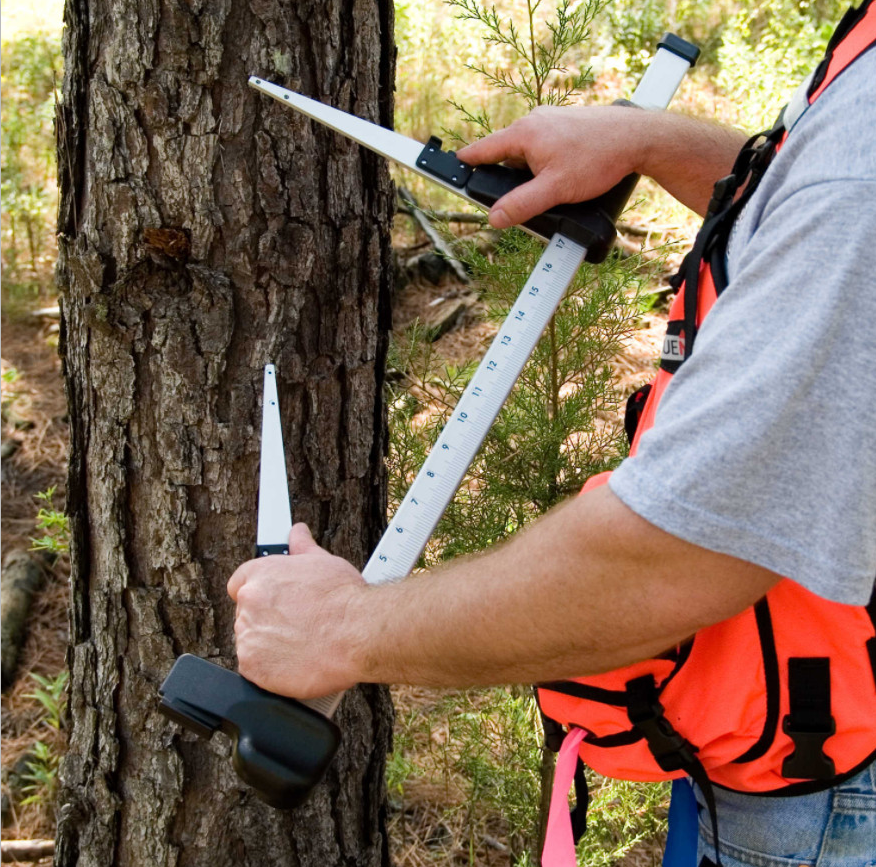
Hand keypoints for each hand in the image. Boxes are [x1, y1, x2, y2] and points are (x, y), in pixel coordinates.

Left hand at [227, 523, 366, 698]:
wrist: (357, 633)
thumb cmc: (343, 599)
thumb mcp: (325, 562)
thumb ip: (302, 547)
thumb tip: (298, 533)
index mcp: (260, 574)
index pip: (240, 583)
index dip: (260, 595)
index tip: (274, 603)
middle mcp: (248, 602)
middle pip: (248, 615)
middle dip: (269, 621)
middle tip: (298, 625)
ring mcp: (248, 635)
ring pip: (252, 642)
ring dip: (271, 646)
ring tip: (302, 645)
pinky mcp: (252, 666)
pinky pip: (255, 669)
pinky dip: (271, 670)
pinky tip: (296, 662)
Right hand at [456, 104, 646, 228]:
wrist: (637, 138)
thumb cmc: (598, 158)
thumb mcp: (555, 190)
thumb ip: (521, 205)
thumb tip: (494, 218)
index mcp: (523, 133)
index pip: (483, 149)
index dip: (466, 163)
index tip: (451, 169)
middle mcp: (534, 121)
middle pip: (506, 155)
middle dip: (508, 180)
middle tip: (518, 202)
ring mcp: (551, 121)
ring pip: (527, 154)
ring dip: (531, 175)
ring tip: (554, 190)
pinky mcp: (567, 126)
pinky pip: (545, 148)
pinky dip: (546, 166)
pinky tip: (565, 178)